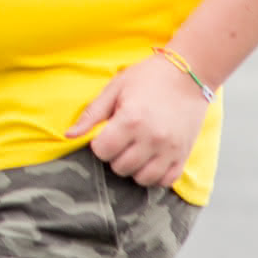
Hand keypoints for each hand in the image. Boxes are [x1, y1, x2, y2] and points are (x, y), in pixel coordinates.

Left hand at [65, 54, 212, 186]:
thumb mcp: (115, 88)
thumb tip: (69, 135)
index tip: (105, 133)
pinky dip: (154, 175)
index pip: (102, 151)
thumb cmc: (148, 78)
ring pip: (142, 178)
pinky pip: (165, 181)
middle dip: (114, 156)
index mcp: (131, 120)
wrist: (187, 76)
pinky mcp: (184, 155)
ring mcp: (170, 149)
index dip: (98, 144)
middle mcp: (151, 138)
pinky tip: (150, 160)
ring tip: (134, 150)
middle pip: (120, 167)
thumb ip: (92, 113)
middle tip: (120, 140)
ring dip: (133, 168)